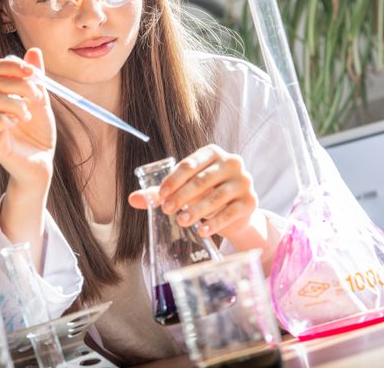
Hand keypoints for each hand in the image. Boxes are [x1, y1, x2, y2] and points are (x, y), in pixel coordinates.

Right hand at [0, 48, 55, 191]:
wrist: (42, 161)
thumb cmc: (39, 133)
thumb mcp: (41, 100)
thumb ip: (36, 77)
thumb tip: (34, 50)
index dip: (13, 65)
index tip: (33, 72)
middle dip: (21, 84)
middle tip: (38, 97)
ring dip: (18, 103)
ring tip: (29, 115)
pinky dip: (8, 118)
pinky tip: (18, 123)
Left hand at [128, 145, 258, 239]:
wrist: (236, 211)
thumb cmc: (205, 193)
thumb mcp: (184, 189)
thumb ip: (160, 193)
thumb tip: (132, 198)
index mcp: (213, 153)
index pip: (189, 164)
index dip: (173, 181)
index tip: (161, 196)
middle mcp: (232, 163)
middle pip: (202, 180)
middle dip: (182, 196)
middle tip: (167, 209)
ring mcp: (243, 181)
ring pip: (216, 197)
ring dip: (197, 211)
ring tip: (182, 221)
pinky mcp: (251, 202)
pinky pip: (230, 213)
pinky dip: (214, 223)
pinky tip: (202, 231)